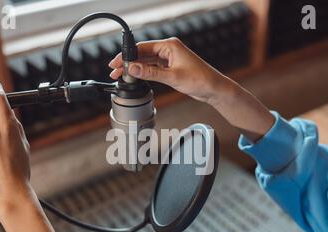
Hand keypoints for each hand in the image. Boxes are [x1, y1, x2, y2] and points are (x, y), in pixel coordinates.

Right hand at [109, 37, 274, 141]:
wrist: (213, 89)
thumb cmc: (199, 80)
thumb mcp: (172, 77)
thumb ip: (150, 73)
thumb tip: (132, 68)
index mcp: (170, 46)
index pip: (142, 47)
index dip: (127, 55)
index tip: (116, 62)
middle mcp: (169, 49)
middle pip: (142, 54)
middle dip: (128, 62)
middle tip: (114, 70)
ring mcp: (170, 58)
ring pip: (147, 61)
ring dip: (135, 68)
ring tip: (121, 75)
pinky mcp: (171, 67)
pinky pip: (153, 67)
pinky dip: (143, 72)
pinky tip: (135, 77)